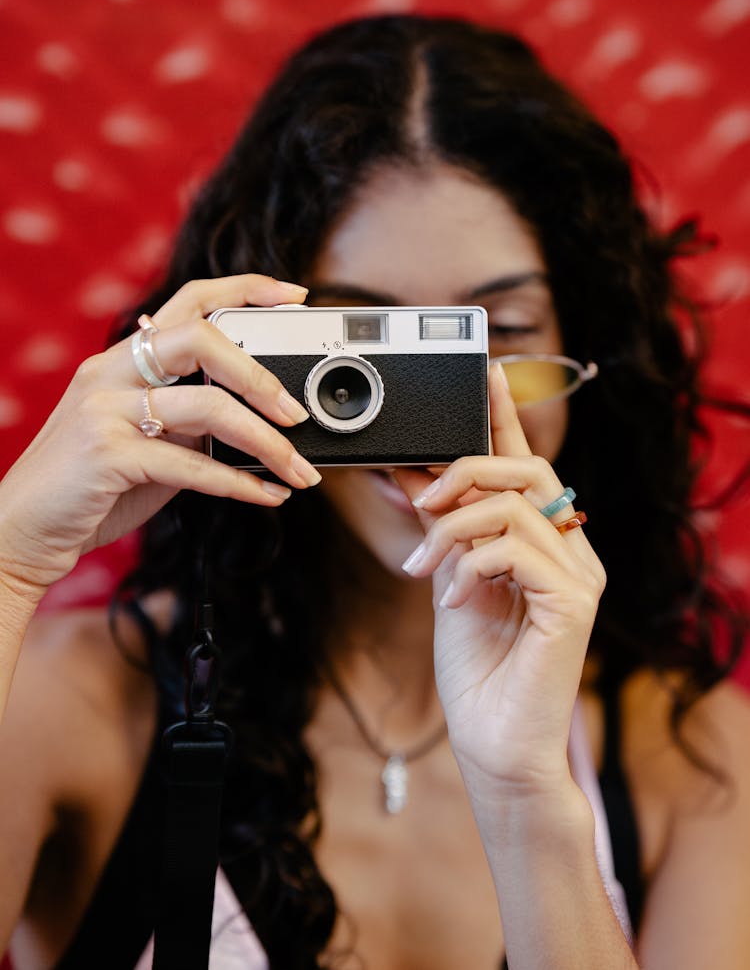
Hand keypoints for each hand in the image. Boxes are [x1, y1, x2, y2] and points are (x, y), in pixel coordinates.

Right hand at [0, 275, 320, 606]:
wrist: (21, 531)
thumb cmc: (90, 488)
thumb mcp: (144, 441)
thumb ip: (188, 423)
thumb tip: (257, 422)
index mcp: (123, 358)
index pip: (190, 301)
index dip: (245, 290)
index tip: (294, 296)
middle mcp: (111, 371)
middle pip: (201, 339)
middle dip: (261, 375)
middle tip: (298, 414)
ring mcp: (105, 410)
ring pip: (208, 407)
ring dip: (266, 441)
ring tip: (298, 469)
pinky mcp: (107, 456)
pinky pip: (192, 465)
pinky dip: (239, 483)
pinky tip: (268, 495)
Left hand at [395, 364, 605, 794]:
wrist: (495, 748)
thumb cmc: (476, 671)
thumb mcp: (448, 580)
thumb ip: (443, 529)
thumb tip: (412, 474)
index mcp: (546, 543)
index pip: (528, 466)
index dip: (506, 418)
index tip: (484, 375)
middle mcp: (572, 551)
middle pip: (527, 471)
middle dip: (463, 471)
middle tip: (421, 503)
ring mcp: (579, 576)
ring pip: (514, 505)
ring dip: (452, 527)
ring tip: (422, 566)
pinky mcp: (574, 603)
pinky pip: (516, 549)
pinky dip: (470, 566)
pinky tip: (449, 600)